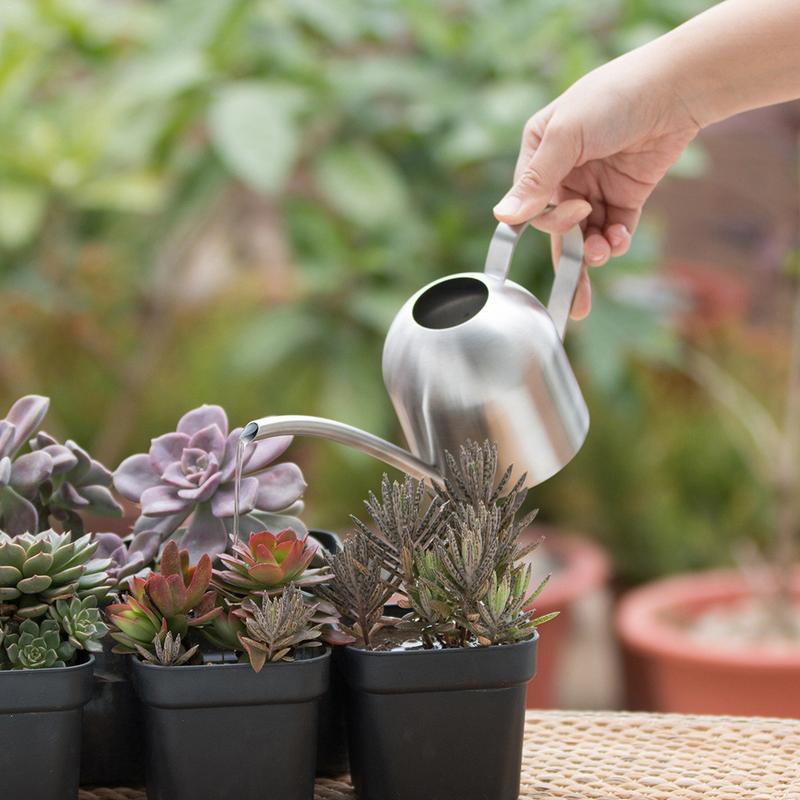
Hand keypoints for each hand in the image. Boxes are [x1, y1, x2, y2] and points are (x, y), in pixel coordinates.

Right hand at [495, 52, 699, 317]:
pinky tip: (620, 238)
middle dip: (570, 246)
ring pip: (584, 233)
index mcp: (540, 152)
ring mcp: (595, 185)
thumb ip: (536, 180)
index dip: (546, 219)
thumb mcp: (566, 136)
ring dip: (592, 250)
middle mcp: (564, 172)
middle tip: (591, 248)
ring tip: (604, 252)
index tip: (574, 213)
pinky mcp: (625, 195)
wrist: (676, 87)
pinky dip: (615, 241)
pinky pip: (612, 229)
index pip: (530, 203)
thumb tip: (502, 217)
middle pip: (556, 225)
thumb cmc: (614, 97)